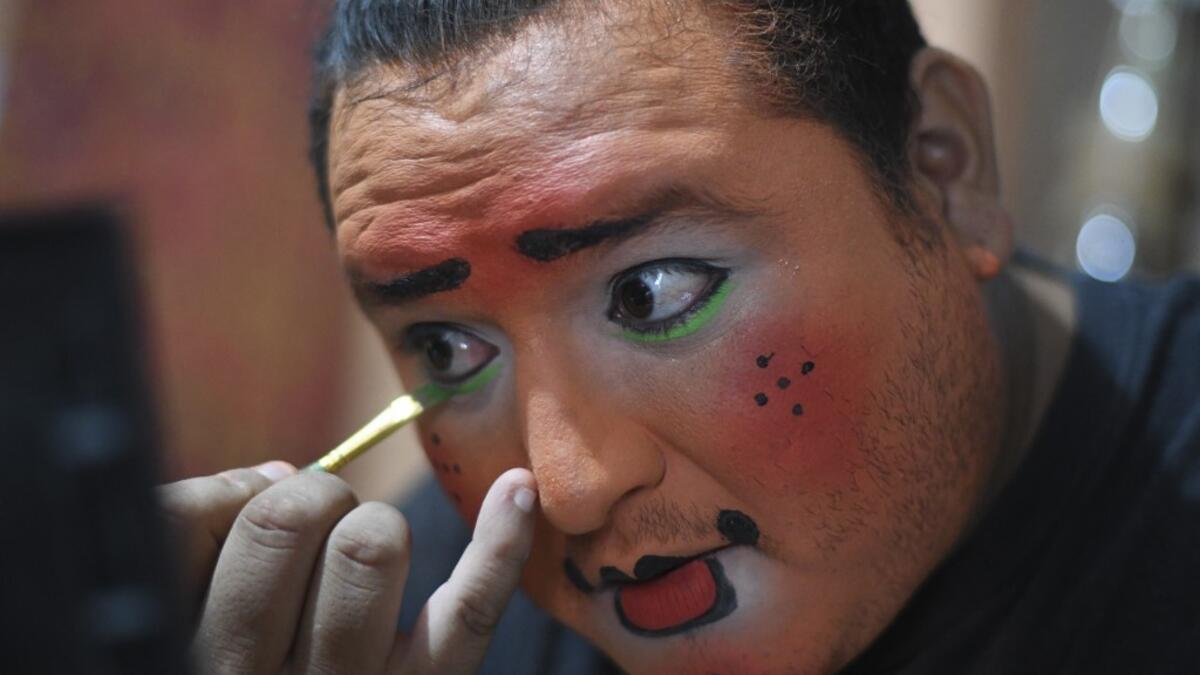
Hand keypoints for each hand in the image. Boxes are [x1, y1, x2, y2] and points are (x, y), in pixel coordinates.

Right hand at [158, 462, 537, 673]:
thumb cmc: (247, 673)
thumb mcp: (188, 622)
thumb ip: (202, 547)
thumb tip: (279, 474)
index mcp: (178, 651)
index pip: (186, 519)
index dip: (229, 492)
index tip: (253, 505)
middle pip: (286, 521)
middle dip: (310, 496)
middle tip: (318, 527)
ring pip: (369, 546)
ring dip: (374, 521)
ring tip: (369, 550)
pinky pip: (467, 609)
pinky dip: (500, 542)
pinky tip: (517, 491)